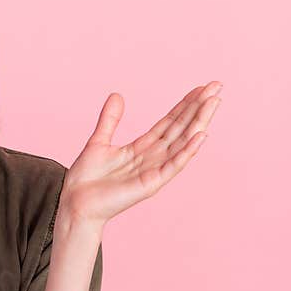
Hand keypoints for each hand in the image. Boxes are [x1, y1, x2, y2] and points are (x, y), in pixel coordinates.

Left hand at [59, 81, 222, 225]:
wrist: (74, 202)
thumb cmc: (85, 179)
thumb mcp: (98, 141)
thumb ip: (110, 120)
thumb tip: (117, 95)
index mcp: (142, 148)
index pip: (169, 123)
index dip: (185, 105)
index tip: (201, 88)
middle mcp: (152, 159)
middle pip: (180, 129)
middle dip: (198, 109)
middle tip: (216, 87)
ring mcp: (154, 171)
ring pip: (182, 143)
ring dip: (199, 123)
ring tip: (214, 103)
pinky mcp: (151, 184)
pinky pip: (173, 166)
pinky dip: (187, 151)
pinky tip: (200, 135)